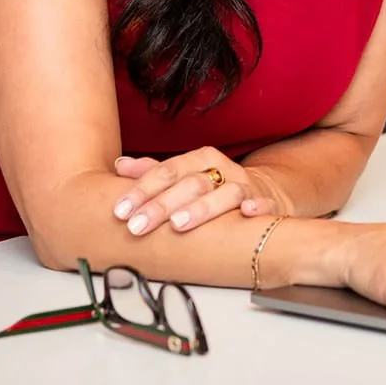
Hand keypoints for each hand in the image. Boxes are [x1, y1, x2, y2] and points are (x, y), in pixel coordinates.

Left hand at [110, 147, 285, 235]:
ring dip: (202, 208)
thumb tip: (118, 166)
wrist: (262, 190)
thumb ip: (153, 172)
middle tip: (137, 225)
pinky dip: (258, 208)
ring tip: (178, 224)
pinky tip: (247, 213)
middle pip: (191, 184)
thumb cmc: (213, 187)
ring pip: (226, 194)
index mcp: (199, 159)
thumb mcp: (183, 176)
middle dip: (162, 205)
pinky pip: (265, 204)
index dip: (142, 190)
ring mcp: (246, 187)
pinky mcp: (267, 204)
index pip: (167, 171)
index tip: (120, 211)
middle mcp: (223, 169)